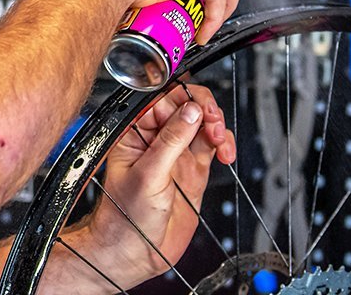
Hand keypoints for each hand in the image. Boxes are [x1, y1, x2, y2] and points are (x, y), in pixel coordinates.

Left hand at [60, 84, 235, 292]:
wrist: (136, 252)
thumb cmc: (125, 216)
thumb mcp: (147, 174)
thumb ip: (170, 141)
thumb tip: (189, 112)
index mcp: (136, 132)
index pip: (162, 99)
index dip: (183, 97)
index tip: (198, 107)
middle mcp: (157, 138)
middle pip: (187, 105)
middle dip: (205, 108)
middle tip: (213, 123)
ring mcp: (177, 153)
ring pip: (203, 122)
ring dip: (217, 125)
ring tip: (220, 140)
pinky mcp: (194, 169)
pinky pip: (213, 144)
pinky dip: (225, 143)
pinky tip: (225, 152)